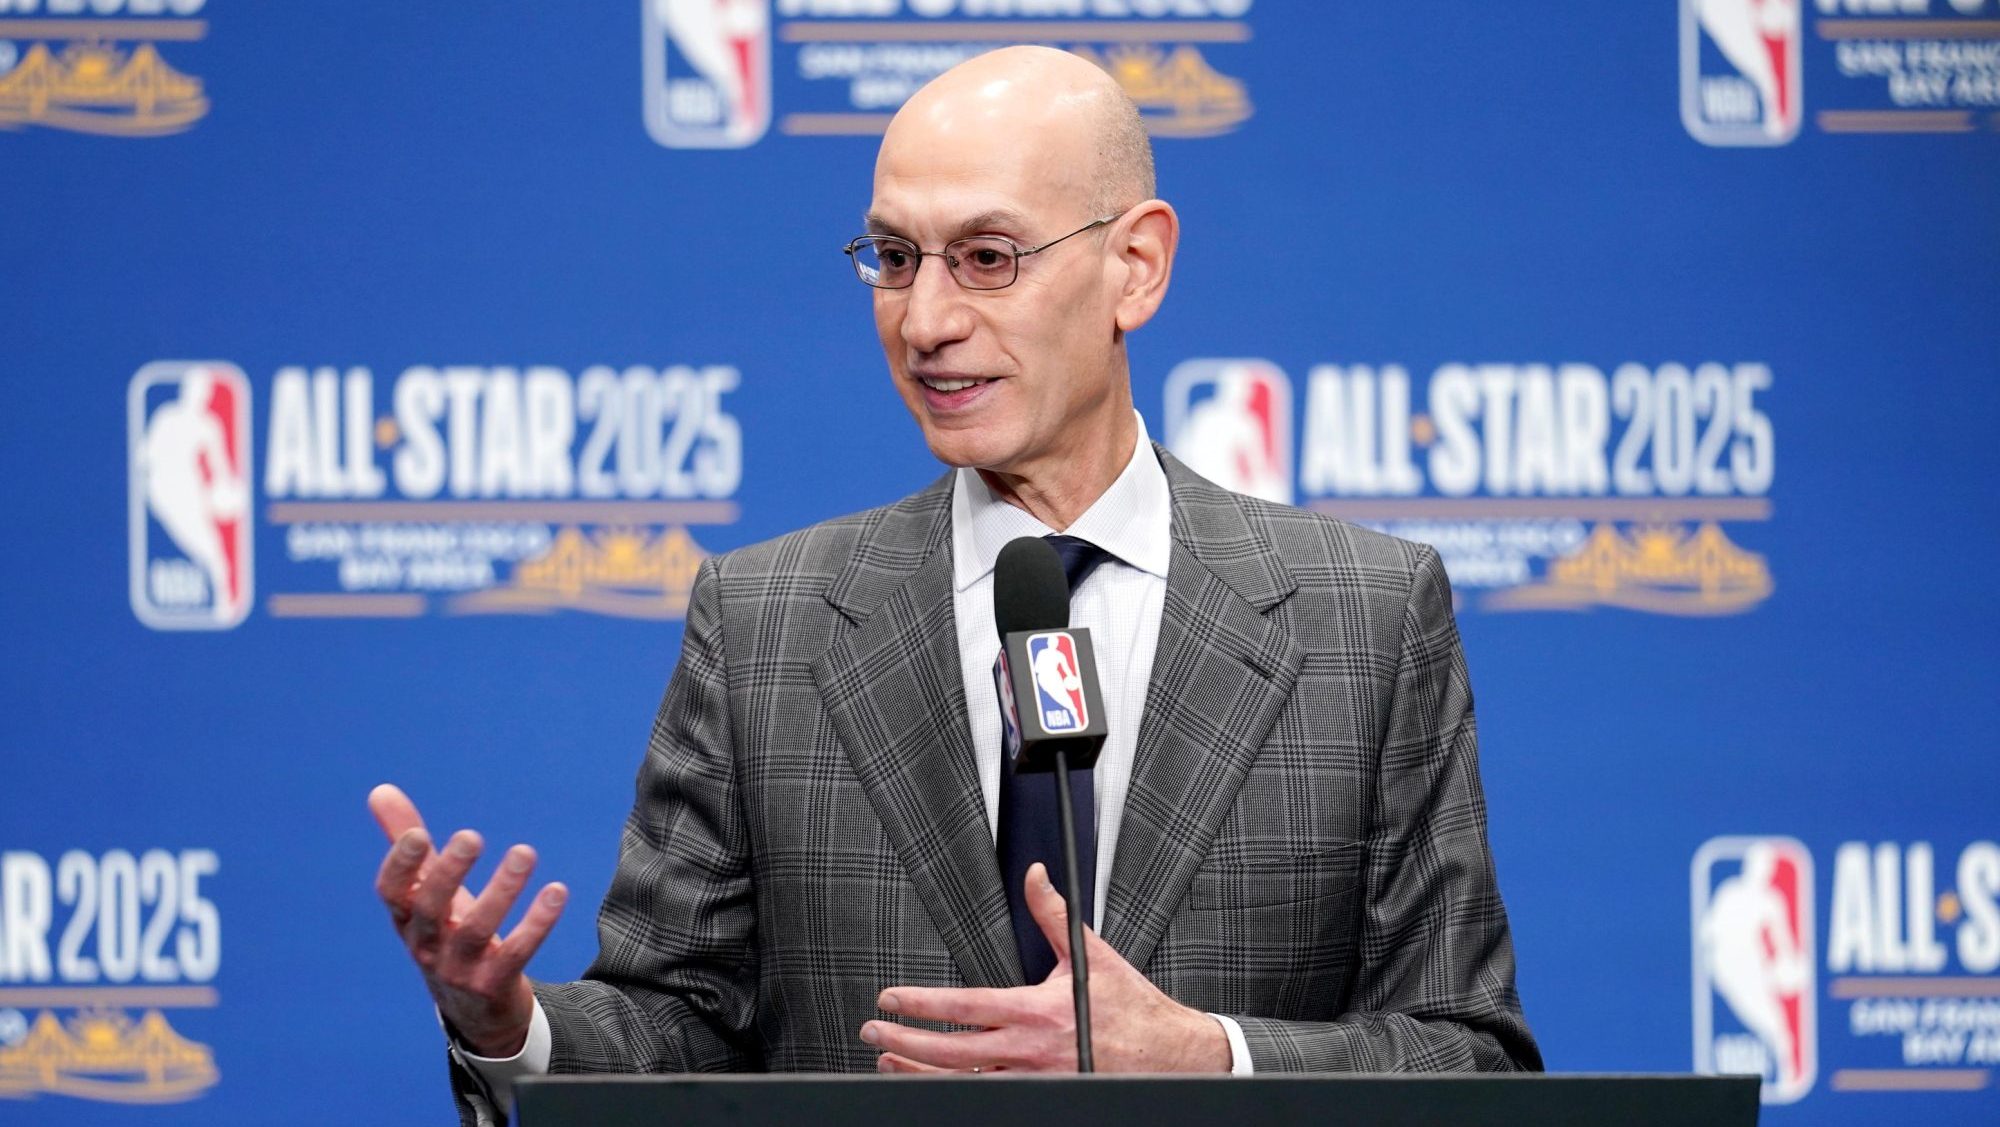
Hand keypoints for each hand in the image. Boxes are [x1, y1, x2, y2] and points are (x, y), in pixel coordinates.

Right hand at [369, 783, 566, 1057]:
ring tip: (525, 852)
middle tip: (470, 836)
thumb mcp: (428, 890)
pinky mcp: (494, 985)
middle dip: (448, 873)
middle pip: (429, 910)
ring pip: (476, 931)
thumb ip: (406, 841)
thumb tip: (381, 789)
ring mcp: (459, 969)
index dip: (400, 866)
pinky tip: (557, 891)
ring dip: (501, 891)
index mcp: (407, 919)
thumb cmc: (447, 932)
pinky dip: (536, 924)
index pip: (392, 893)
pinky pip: (516, 954)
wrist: (474, 1009)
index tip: (418, 835)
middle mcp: (427, 945)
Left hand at [862, 862, 1229, 1073]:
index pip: (963, 1007)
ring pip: (963, 1082)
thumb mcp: (1091, 954)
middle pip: (951, 1051)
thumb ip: (1053, 915)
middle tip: (875, 1030)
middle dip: (905, 1041)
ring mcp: (1035, 1080)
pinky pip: (989, 1098)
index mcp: (1037, 1011)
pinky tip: (934, 1084)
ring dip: (920, 1073)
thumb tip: (1037, 878)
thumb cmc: (1133, 1009)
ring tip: (890, 1060)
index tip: (891, 998)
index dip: (919, 1004)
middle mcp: (1031, 1050)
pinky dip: (956, 1091)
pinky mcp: (1045, 1096)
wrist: (1172, 1056)